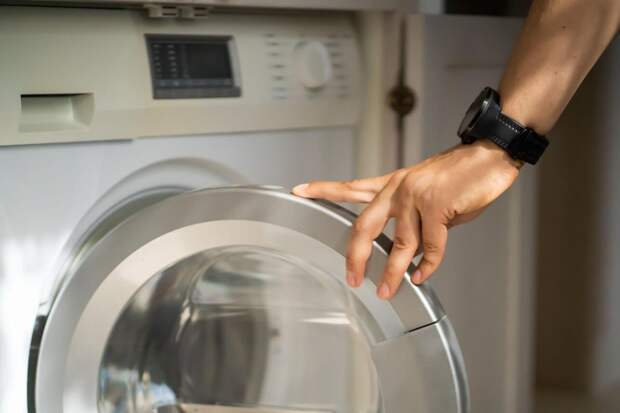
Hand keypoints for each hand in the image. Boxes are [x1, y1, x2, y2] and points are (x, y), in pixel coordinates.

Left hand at [293, 140, 521, 298]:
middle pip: (363, 225)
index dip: (323, 189)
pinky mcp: (437, 206)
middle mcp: (398, 188)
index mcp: (393, 184)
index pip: (352, 187)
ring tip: (386, 291)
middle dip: (355, 255)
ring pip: (400, 244)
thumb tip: (408, 249)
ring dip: (393, 273)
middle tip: (352, 278)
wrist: (490, 154)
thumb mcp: (427, 192)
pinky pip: (430, 247)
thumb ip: (411, 218)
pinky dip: (427, 266)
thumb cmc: (461, 175)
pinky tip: (422, 277)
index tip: (299, 190)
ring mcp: (416, 196)